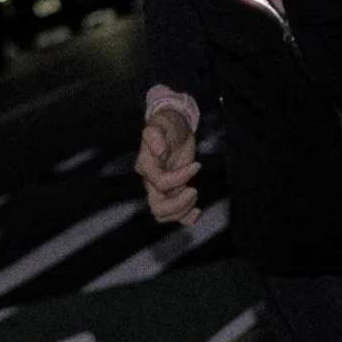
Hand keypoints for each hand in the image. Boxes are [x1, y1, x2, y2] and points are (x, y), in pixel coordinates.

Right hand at [136, 106, 201, 225]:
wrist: (176, 127)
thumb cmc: (167, 124)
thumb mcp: (161, 123)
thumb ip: (155, 135)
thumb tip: (158, 152)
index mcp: (145, 165)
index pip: (160, 182)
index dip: (180, 178)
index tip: (196, 165)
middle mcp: (150, 180)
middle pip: (157, 207)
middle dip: (178, 204)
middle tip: (194, 190)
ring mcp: (160, 189)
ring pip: (164, 215)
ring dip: (182, 210)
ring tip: (194, 193)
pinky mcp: (172, 192)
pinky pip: (174, 215)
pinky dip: (185, 218)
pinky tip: (196, 211)